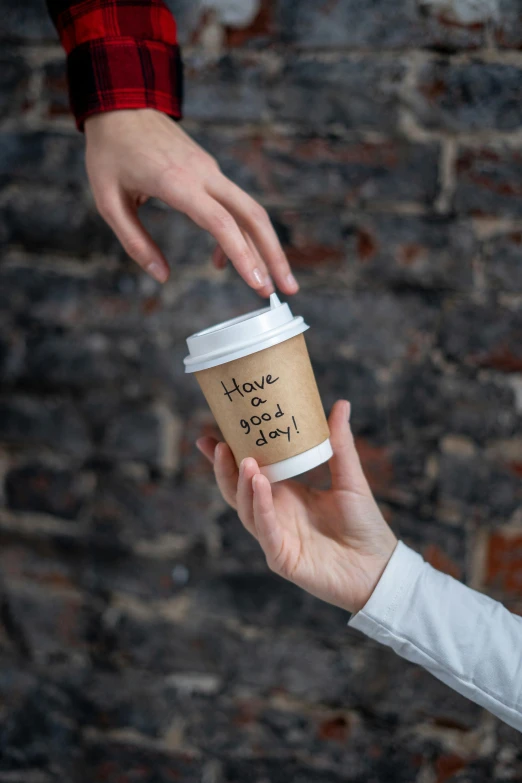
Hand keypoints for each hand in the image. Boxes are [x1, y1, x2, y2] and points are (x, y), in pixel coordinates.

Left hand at [85, 109, 297, 293]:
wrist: (121, 103)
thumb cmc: (111, 152)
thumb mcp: (109, 201)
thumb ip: (135, 242)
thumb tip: (161, 276)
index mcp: (178, 183)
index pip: (222, 223)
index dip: (243, 256)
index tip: (257, 284)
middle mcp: (204, 176)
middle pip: (253, 216)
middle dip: (274, 255)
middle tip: (288, 289)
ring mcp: (211, 172)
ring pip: (250, 211)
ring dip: (266, 247)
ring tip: (271, 283)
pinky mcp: (210, 172)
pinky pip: (234, 206)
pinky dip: (238, 236)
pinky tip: (222, 261)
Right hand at [197, 400, 396, 614]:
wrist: (379, 567)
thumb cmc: (364, 525)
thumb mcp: (350, 478)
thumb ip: (340, 444)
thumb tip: (341, 404)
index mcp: (286, 495)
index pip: (249, 472)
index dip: (228, 456)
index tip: (211, 435)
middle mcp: (275, 514)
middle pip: (238, 490)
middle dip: (223, 468)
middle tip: (217, 444)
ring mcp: (275, 536)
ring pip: (246, 509)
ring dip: (241, 484)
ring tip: (244, 460)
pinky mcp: (282, 557)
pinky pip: (265, 530)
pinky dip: (260, 507)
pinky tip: (259, 485)